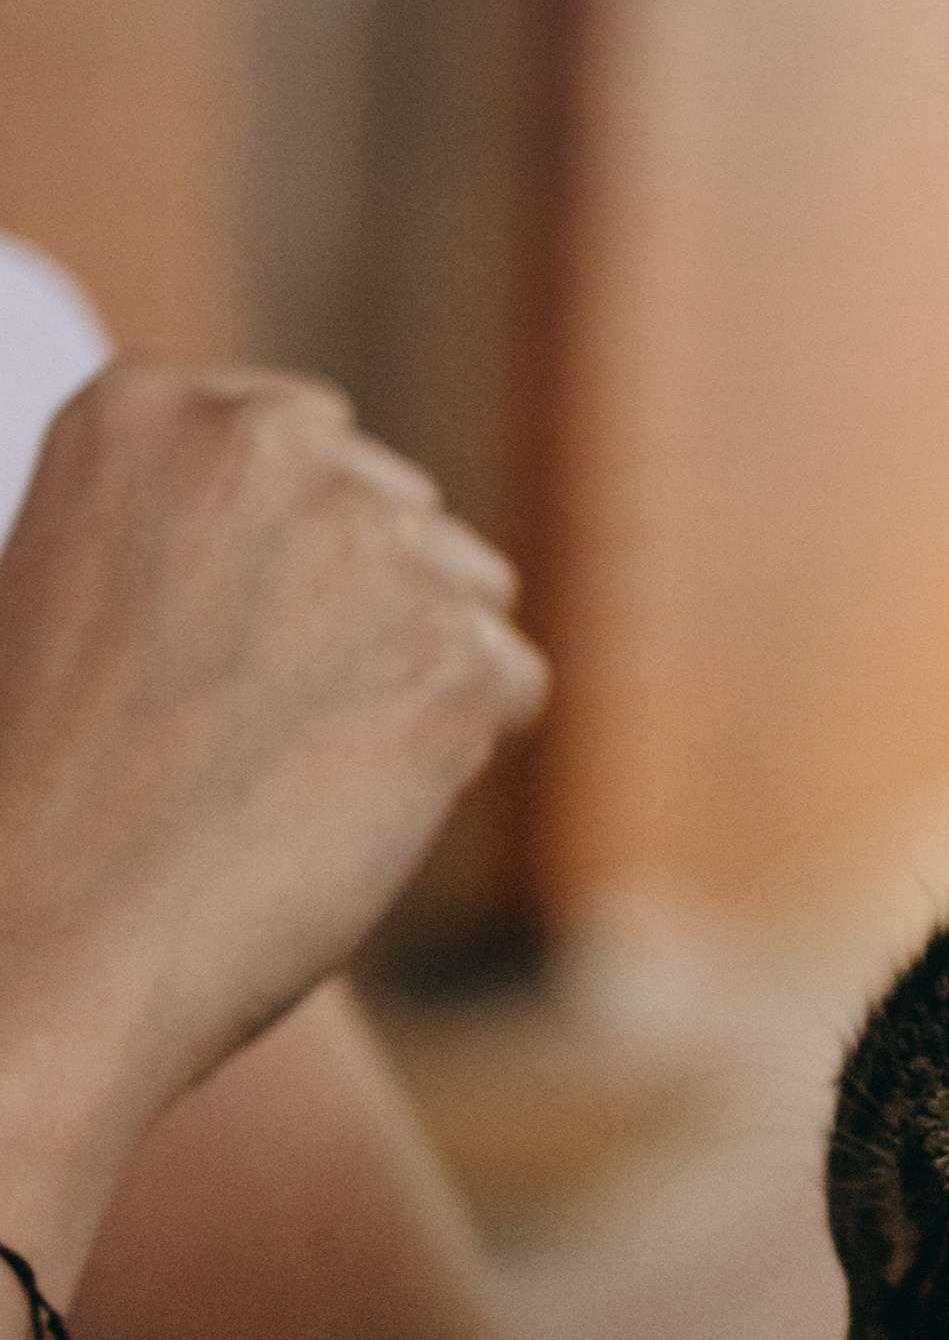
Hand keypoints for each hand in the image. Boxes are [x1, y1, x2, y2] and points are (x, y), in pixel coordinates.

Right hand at [0, 360, 546, 1259]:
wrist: (50, 931)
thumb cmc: (45, 793)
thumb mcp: (77, 586)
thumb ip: (194, 529)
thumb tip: (313, 558)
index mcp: (149, 409)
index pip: (302, 442)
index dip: (290, 557)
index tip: (243, 643)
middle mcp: (266, 444)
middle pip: (399, 510)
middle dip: (366, 609)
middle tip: (265, 729)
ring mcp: (371, 543)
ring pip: (470, 594)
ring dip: (418, 675)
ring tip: (296, 771)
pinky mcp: (451, 656)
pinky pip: (511, 687)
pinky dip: (457, 758)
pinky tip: (349, 810)